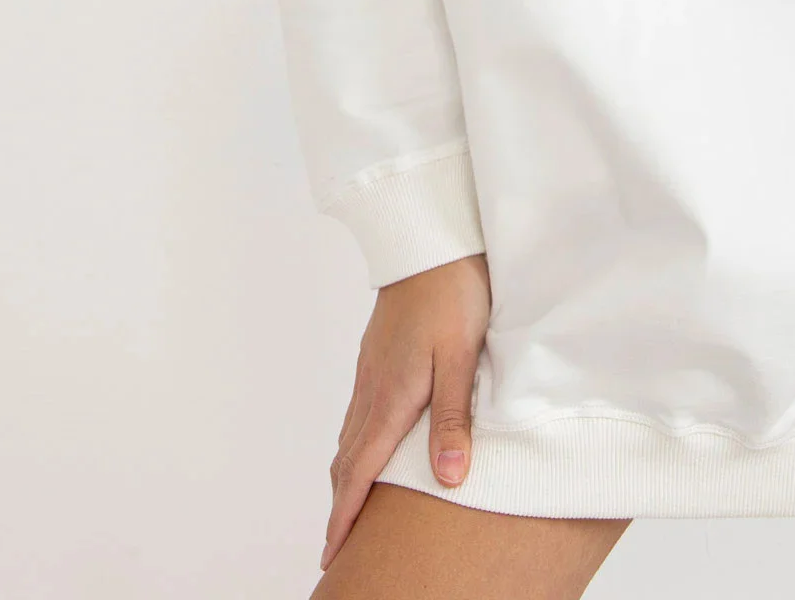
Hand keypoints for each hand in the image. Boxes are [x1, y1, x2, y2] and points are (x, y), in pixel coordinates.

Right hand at [320, 252, 491, 573]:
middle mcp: (373, 389)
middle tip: (336, 544)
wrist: (431, 240)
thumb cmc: (453, 294)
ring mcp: (371, 370)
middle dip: (339, 505)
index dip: (345, 516)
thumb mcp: (462, 358)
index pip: (360, 471)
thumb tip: (448, 480)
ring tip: (348, 507)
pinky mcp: (377, 354)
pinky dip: (354, 445)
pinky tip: (368, 445)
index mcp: (391, 397)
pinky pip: (357, 412)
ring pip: (350, 437)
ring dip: (345, 476)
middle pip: (347, 461)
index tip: (333, 553)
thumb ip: (453, 419)